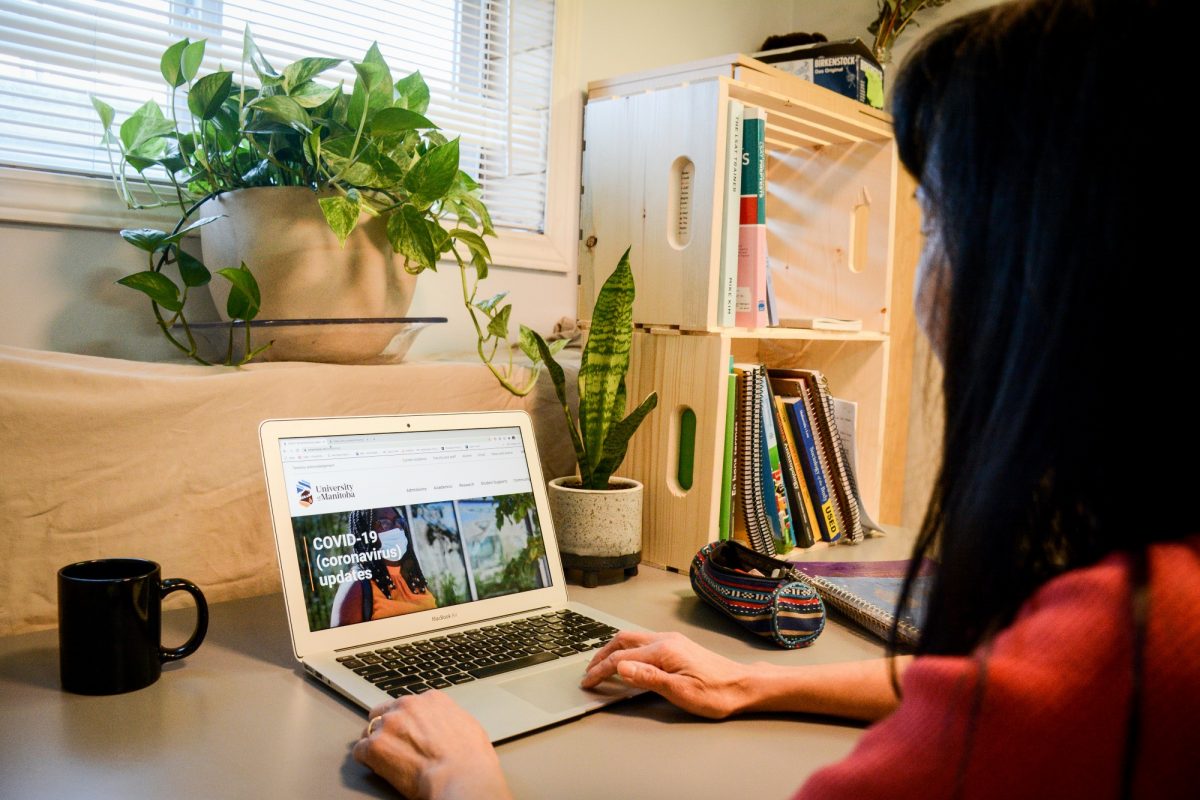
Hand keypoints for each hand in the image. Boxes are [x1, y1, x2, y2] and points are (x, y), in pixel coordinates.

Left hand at [352, 691, 512, 799]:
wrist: (462, 777)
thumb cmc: (471, 759)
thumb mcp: (467, 725)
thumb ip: (447, 718)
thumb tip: (443, 725)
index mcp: (431, 699)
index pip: (407, 704)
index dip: (407, 721)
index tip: (409, 733)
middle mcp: (408, 705)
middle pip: (384, 712)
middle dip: (388, 728)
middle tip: (396, 747)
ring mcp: (389, 724)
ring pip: (369, 731)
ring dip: (377, 744)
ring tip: (388, 761)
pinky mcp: (375, 746)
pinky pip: (360, 752)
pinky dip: (367, 761)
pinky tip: (379, 768)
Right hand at [581, 631, 754, 718]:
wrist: (743, 686)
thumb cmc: (716, 693)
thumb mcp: (680, 691)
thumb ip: (648, 678)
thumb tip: (620, 667)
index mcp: (664, 650)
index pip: (621, 659)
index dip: (600, 671)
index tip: (588, 682)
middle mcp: (666, 640)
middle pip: (623, 642)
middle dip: (602, 656)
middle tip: (589, 672)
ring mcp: (672, 641)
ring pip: (633, 639)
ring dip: (614, 650)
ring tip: (602, 665)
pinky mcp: (678, 646)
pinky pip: (644, 642)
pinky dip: (628, 650)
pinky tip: (628, 660)